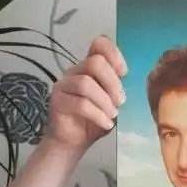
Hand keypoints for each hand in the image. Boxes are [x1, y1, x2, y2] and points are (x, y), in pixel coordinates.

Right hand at [45, 36, 126, 151]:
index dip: (114, 54)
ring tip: (112, 115)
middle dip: (112, 83)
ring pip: (86, 83)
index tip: (124, 73)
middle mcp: (75, 71)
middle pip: (95, 63)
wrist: (73, 141)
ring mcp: (64, 85)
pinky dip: (98, 115)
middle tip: (121, 102)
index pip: (99, 45)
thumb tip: (129, 80)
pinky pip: (80, 103)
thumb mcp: (111, 102)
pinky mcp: (57, 101)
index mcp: (90, 67)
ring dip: (105, 101)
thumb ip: (117, 88)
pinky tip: (106, 124)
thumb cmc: (94, 119)